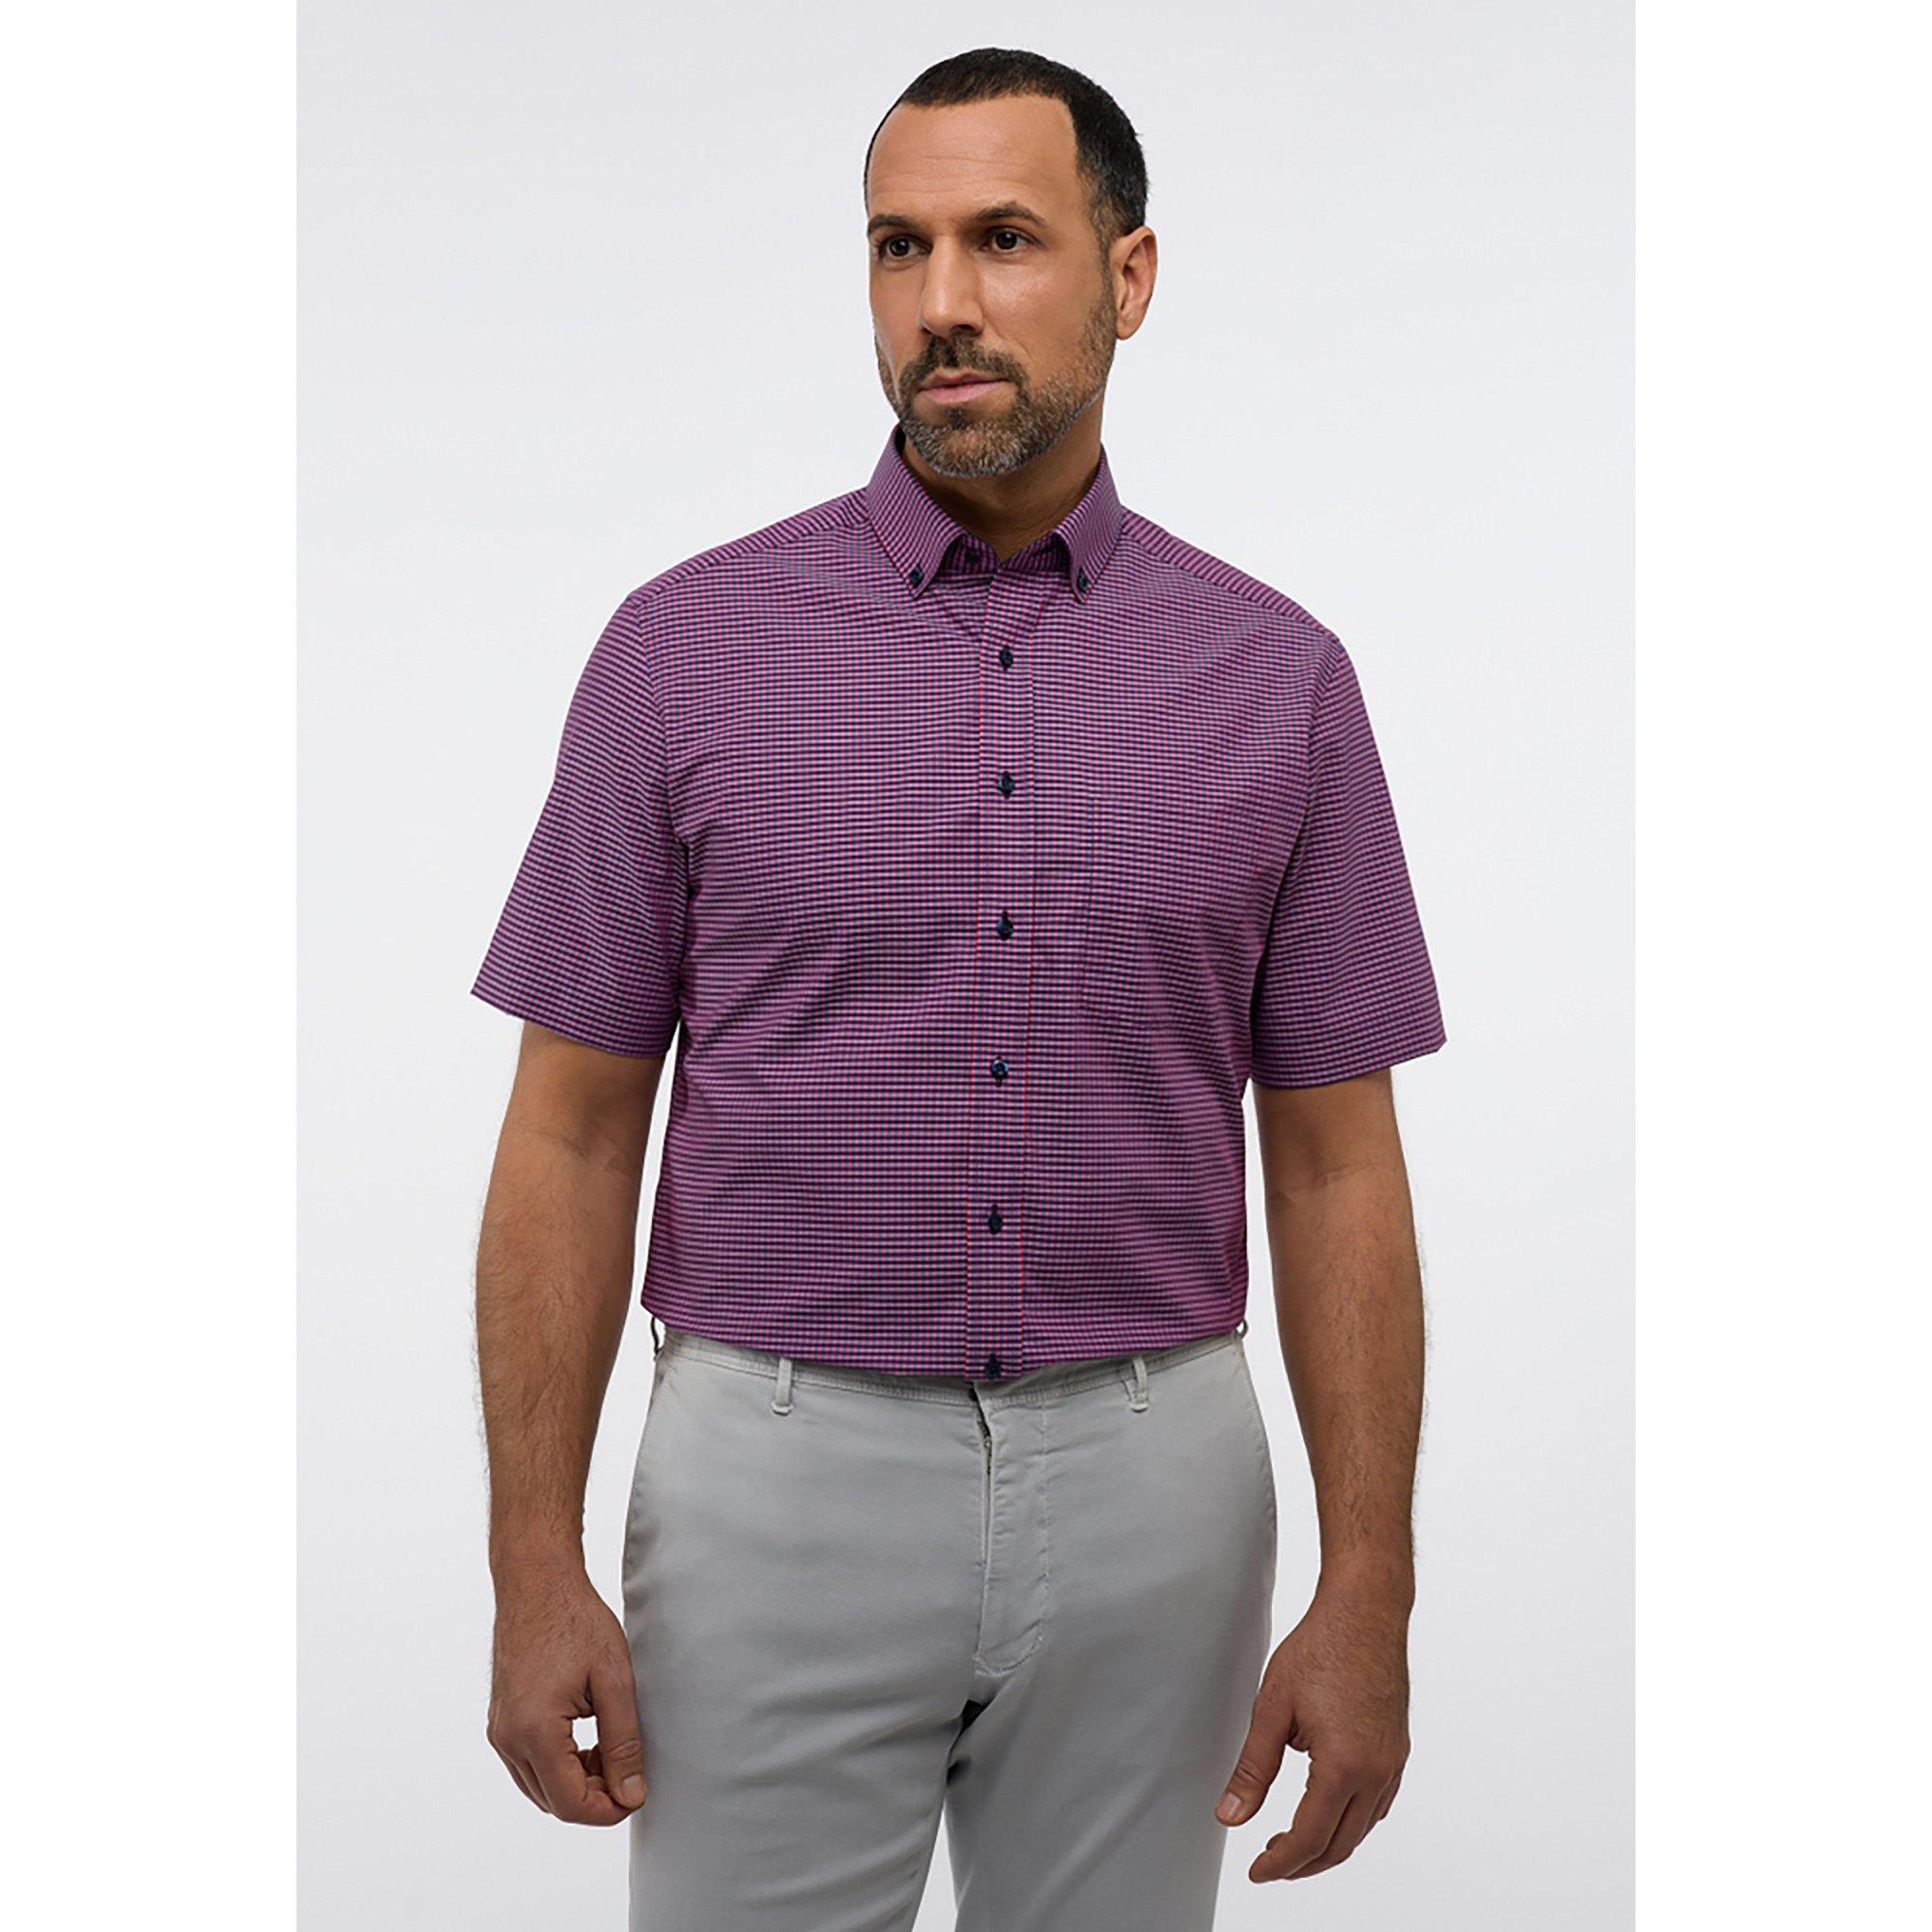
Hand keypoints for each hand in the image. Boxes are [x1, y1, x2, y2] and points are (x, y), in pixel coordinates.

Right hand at [487, 1562, 646, 1824]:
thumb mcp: (615, 1680)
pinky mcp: (499, 1722)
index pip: (570, 1805)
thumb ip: (624, 1742)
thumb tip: (631, 1794)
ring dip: (575, 1783)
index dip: (609, 1810)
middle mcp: (508, 1739)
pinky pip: (527, 1765)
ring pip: (539, 1787)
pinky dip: (558, 1766)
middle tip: (629, 1767)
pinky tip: (587, 1740)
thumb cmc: (576, 1621)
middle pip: (553, 1802)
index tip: (637, 1792)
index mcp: (535, 1731)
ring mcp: (499, 1731)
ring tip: (611, 1750)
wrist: (536, 1583)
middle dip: (594, 1797)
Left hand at [1214, 1583, 1409, 1881]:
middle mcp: (1376, 1772)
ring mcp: (1392, 1762)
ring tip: (1293, 1842)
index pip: (1309, 1838)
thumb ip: (1252, 1768)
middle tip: (1270, 1863)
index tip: (1258, 1871)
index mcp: (1343, 1766)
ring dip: (1329, 1845)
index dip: (1280, 1863)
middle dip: (1303, 1863)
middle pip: (1340, 1844)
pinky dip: (1351, 1820)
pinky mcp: (1398, 1749)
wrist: (1366, 1612)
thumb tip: (1231, 1815)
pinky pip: (1378, 1804)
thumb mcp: (1272, 1708)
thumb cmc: (1321, 1648)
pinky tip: (1328, 1809)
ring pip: (1362, 1828)